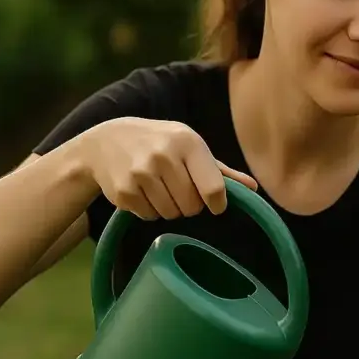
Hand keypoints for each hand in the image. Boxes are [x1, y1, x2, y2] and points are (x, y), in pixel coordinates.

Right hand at [77, 117, 257, 220]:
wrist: (105, 141)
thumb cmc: (159, 143)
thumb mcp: (190, 147)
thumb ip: (221, 171)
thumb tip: (254, 188)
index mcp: (188, 143)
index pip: (214, 189)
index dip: (217, 203)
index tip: (215, 203)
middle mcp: (163, 156)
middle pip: (192, 206)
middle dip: (190, 204)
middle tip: (178, 188)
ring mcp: (140, 174)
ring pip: (171, 214)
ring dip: (170, 208)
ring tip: (159, 187)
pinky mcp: (123, 192)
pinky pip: (150, 216)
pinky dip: (150, 210)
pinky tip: (142, 191)